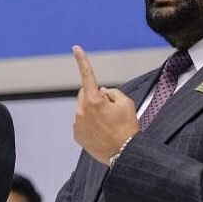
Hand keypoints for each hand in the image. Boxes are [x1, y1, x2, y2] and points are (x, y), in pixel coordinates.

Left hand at [72, 45, 138, 164]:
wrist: (123, 154)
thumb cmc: (127, 128)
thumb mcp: (127, 103)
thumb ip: (112, 92)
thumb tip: (101, 91)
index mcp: (94, 100)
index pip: (87, 75)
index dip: (82, 60)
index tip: (75, 47)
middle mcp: (82, 110)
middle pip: (86, 93)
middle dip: (95, 96)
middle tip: (110, 110)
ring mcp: (77, 122)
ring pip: (83, 108)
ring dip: (92, 111)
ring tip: (107, 124)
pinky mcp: (76, 133)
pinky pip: (81, 121)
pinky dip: (89, 123)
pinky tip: (101, 132)